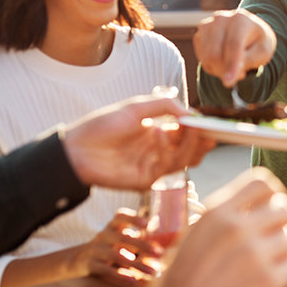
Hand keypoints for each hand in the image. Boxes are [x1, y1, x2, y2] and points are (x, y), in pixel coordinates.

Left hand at [62, 95, 216, 190]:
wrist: (76, 148)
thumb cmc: (102, 126)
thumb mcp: (137, 107)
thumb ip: (165, 106)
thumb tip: (191, 112)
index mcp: (158, 134)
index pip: (186, 135)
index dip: (199, 129)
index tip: (210, 122)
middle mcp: (158, 152)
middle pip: (190, 151)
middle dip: (201, 141)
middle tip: (210, 131)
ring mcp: (153, 167)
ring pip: (183, 161)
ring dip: (189, 145)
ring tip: (190, 128)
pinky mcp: (145, 180)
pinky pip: (165, 168)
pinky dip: (166, 149)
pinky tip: (160, 133)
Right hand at [75, 208, 162, 286]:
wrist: (77, 260)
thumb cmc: (106, 249)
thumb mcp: (117, 240)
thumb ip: (135, 240)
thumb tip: (162, 248)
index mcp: (112, 227)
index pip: (120, 216)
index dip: (133, 218)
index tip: (147, 224)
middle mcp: (103, 235)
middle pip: (122, 237)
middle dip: (142, 245)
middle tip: (159, 253)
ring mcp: (95, 249)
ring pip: (116, 255)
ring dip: (136, 264)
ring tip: (152, 272)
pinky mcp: (89, 264)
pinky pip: (105, 270)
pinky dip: (120, 275)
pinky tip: (133, 281)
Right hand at [150, 168, 286, 286]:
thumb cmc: (180, 280)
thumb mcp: (193, 233)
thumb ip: (224, 216)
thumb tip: (256, 204)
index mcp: (217, 212)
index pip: (263, 181)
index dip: (272, 193)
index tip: (270, 204)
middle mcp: (239, 229)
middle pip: (285, 206)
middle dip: (280, 221)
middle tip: (270, 236)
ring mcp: (256, 256)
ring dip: (284, 248)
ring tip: (268, 260)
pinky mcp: (270, 284)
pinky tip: (270, 278)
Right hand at [194, 9, 277, 86]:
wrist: (248, 31)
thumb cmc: (257, 42)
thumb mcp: (263, 52)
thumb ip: (249, 60)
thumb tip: (232, 72)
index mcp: (241, 19)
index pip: (233, 44)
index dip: (231, 65)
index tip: (229, 83)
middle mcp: (221, 19)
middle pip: (215, 53)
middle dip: (225, 71)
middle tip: (240, 75)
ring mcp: (207, 26)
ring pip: (207, 58)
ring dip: (220, 70)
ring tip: (234, 66)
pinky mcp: (199, 34)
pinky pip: (202, 59)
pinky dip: (213, 67)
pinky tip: (224, 62)